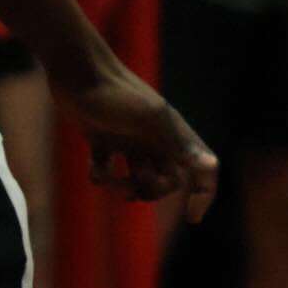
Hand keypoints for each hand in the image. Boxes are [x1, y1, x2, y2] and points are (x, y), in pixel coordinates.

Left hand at [52, 58, 217, 223]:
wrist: (76, 70)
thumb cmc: (115, 92)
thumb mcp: (150, 119)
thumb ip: (178, 143)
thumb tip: (210, 166)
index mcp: (173, 133)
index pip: (202, 169)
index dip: (203, 194)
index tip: (191, 217)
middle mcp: (155, 138)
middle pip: (166, 180)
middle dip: (152, 191)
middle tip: (132, 188)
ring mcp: (128, 139)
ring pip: (136, 178)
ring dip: (124, 186)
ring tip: (110, 180)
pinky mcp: (102, 139)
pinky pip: (107, 170)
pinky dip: (102, 176)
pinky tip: (94, 167)